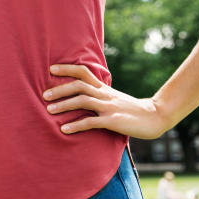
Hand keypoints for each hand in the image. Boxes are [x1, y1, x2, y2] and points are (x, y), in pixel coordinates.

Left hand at [43, 64, 168, 139]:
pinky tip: (64, 129)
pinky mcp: (113, 121)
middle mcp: (105, 95)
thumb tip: (81, 95)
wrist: (155, 117)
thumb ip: (99, 95)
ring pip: (83, 100)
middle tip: (44, 95)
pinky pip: (91, 122)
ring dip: (64, 105)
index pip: (84, 72)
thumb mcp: (114, 98)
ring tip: (48, 111)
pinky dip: (76, 125)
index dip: (67, 68)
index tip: (51, 69)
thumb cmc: (131, 109)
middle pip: (79, 85)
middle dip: (60, 89)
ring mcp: (109, 107)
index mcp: (104, 88)